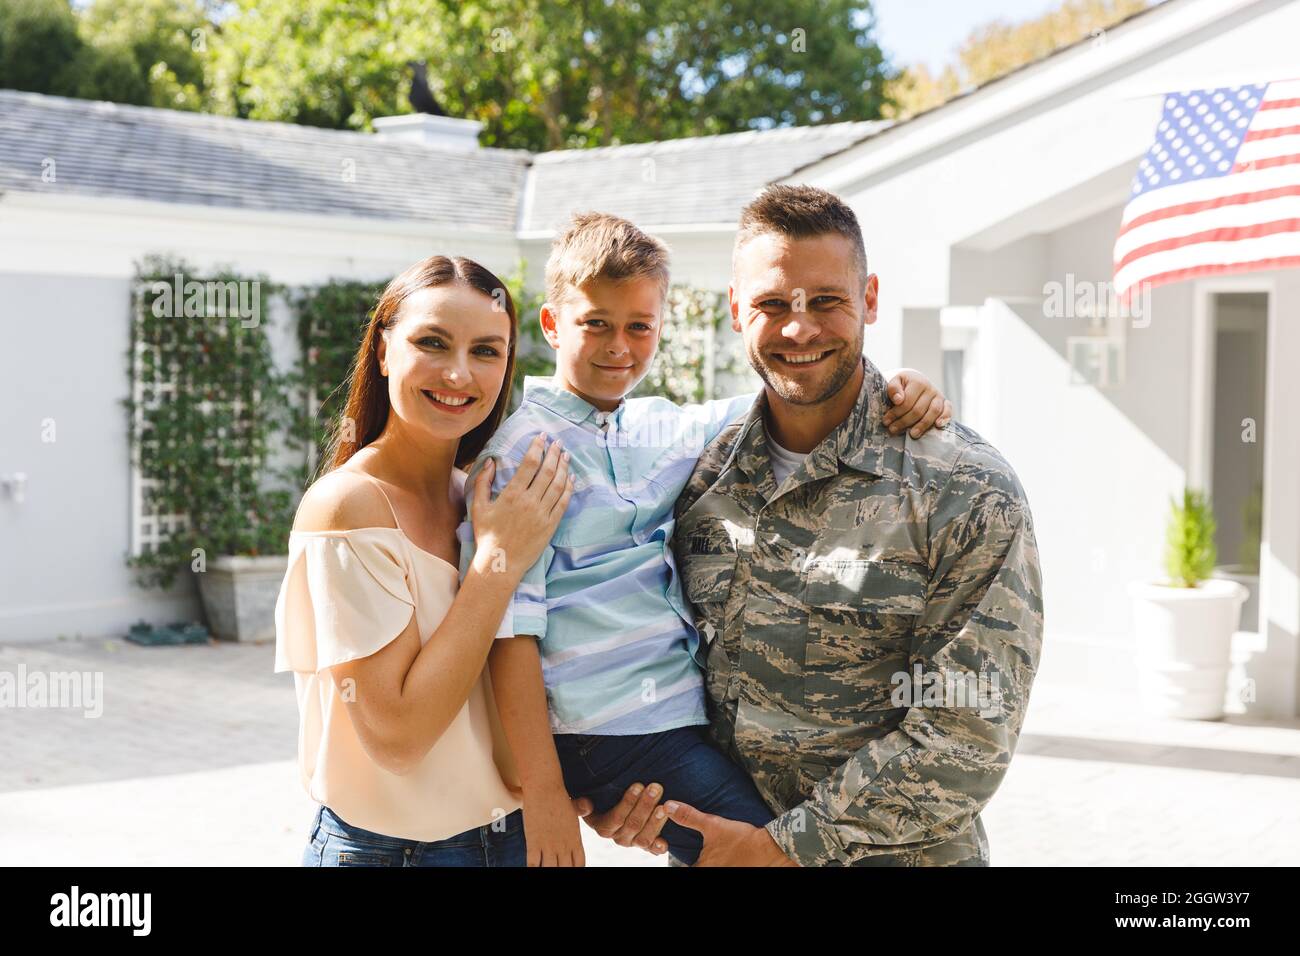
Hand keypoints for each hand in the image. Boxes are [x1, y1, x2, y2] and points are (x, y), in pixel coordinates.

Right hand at [470, 433, 573, 578]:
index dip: (538, 447)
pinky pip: (564, 502)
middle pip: (548, 470)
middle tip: (557, 443)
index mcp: (512, 494)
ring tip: (565, 456)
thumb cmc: (487, 535)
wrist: (501, 563)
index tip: (542, 437)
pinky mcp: (551, 525)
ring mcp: (543, 513)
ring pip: (558, 484)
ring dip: (563, 467)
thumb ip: (483, 482)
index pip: (530, 463)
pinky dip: (569, 488)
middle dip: (554, 453)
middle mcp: (530, 501)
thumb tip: (491, 462)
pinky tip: (570, 478)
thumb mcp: (479, 507)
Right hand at [522, 786, 587, 866]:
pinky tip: (532, 866)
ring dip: (546, 870)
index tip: (568, 868)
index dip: (574, 870)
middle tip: (555, 867)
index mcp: (575, 840)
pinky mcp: (534, 842)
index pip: (579, 865)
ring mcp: (549, 845)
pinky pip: (533, 864)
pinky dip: (533, 868)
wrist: (545, 787)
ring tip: (544, 867)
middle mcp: (563, 846)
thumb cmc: (558, 797)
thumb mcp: (573, 811)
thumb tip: (588, 808)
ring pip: (549, 870)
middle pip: (565, 870)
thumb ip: (580, 816)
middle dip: (561, 872)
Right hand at [578, 782, 672, 855]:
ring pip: (643, 837)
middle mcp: (617, 836)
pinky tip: (665, 842)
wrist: (611, 803)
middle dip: (645, 805)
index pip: (615, 818)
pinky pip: (651, 849)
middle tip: (656, 787)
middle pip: (632, 825)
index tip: (638, 785)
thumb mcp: (586, 797)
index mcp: (602, 826)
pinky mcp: (644, 844)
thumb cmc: (600, 797)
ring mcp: (631, 842)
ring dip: (655, 822)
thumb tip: (586, 805)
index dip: (628, 802)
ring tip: (664, 806)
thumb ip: (579, 803)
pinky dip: (658, 847)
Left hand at [666, 801, 796, 865]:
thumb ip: (688, 817)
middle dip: (693, 861)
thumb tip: (667, 806)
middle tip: (694, 854)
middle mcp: (712, 874)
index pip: (681, 869)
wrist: (769, 850)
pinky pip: (718, 869)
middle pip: (695, 868)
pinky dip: (715, 864)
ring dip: (704, 862)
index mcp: (703, 868)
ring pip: (706, 868)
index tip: (675, 852)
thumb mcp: (713, 825)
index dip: (678, 863)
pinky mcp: (735, 873)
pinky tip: (721, 858)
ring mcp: (724, 875)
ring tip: (708, 855)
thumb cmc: (741, 839)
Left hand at [883, 369, 951, 437]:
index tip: (886, 421)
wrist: (915, 381)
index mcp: (917, 382)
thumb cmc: (903, 385)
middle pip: (918, 410)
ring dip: (922, 425)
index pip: (906, 402)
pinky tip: (938, 425)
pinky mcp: (945, 402)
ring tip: (912, 434)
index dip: (895, 413)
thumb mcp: (895, 382)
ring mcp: (939, 396)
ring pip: (933, 412)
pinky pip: (948, 410)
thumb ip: (894, 388)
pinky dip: (945, 418)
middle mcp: (930, 388)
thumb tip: (898, 400)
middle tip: (893, 430)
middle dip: (904, 422)